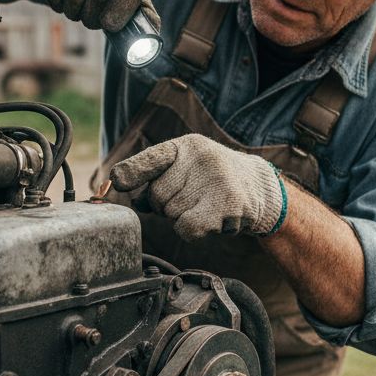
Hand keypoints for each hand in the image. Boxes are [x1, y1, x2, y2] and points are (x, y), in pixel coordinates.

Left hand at [110, 134, 285, 241]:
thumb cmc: (211, 180)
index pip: (154, 158)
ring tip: (203, 205)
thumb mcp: (184, 169)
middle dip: (164, 204)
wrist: (257, 189)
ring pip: (170, 213)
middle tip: (189, 198)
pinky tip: (208, 219)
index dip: (134, 170)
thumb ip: (154, 178)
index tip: (118, 180)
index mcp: (187, 146)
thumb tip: (130, 196)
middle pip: (156, 195)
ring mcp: (216, 181)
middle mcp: (202, 158)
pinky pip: (186, 228)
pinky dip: (189, 229)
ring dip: (180, 217)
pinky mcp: (227, 206)